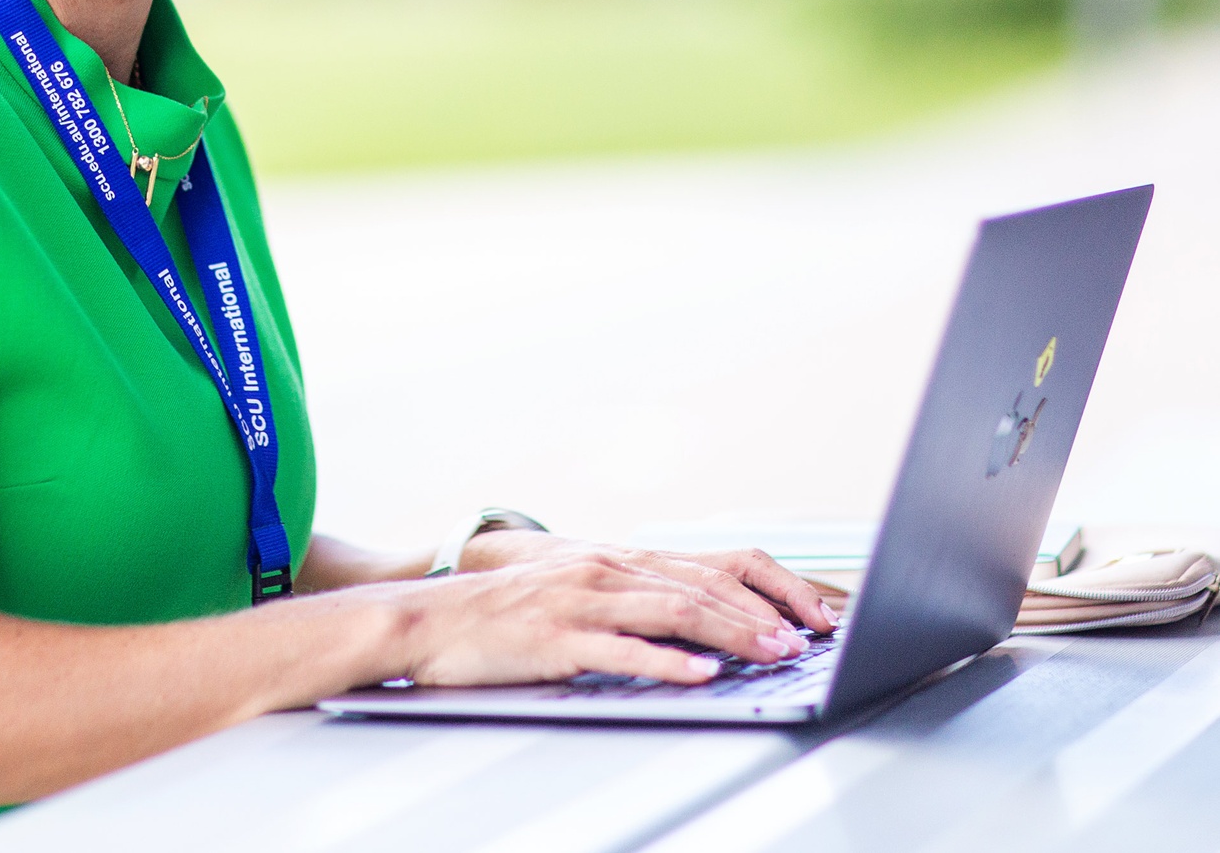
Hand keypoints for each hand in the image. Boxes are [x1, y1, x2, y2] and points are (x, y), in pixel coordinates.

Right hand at [463, 533, 832, 636]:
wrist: (433, 619)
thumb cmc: (504, 617)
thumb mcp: (574, 598)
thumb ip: (627, 607)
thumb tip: (693, 634)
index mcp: (614, 563)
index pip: (706, 568)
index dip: (761, 591)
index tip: (805, 616)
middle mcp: (605, 573)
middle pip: (699, 587)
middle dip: (759, 616)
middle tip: (804, 642)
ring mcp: (582, 603)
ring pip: (672, 612)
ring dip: (729, 635)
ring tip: (770, 656)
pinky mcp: (559, 638)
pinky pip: (623, 650)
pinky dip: (668, 663)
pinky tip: (700, 675)